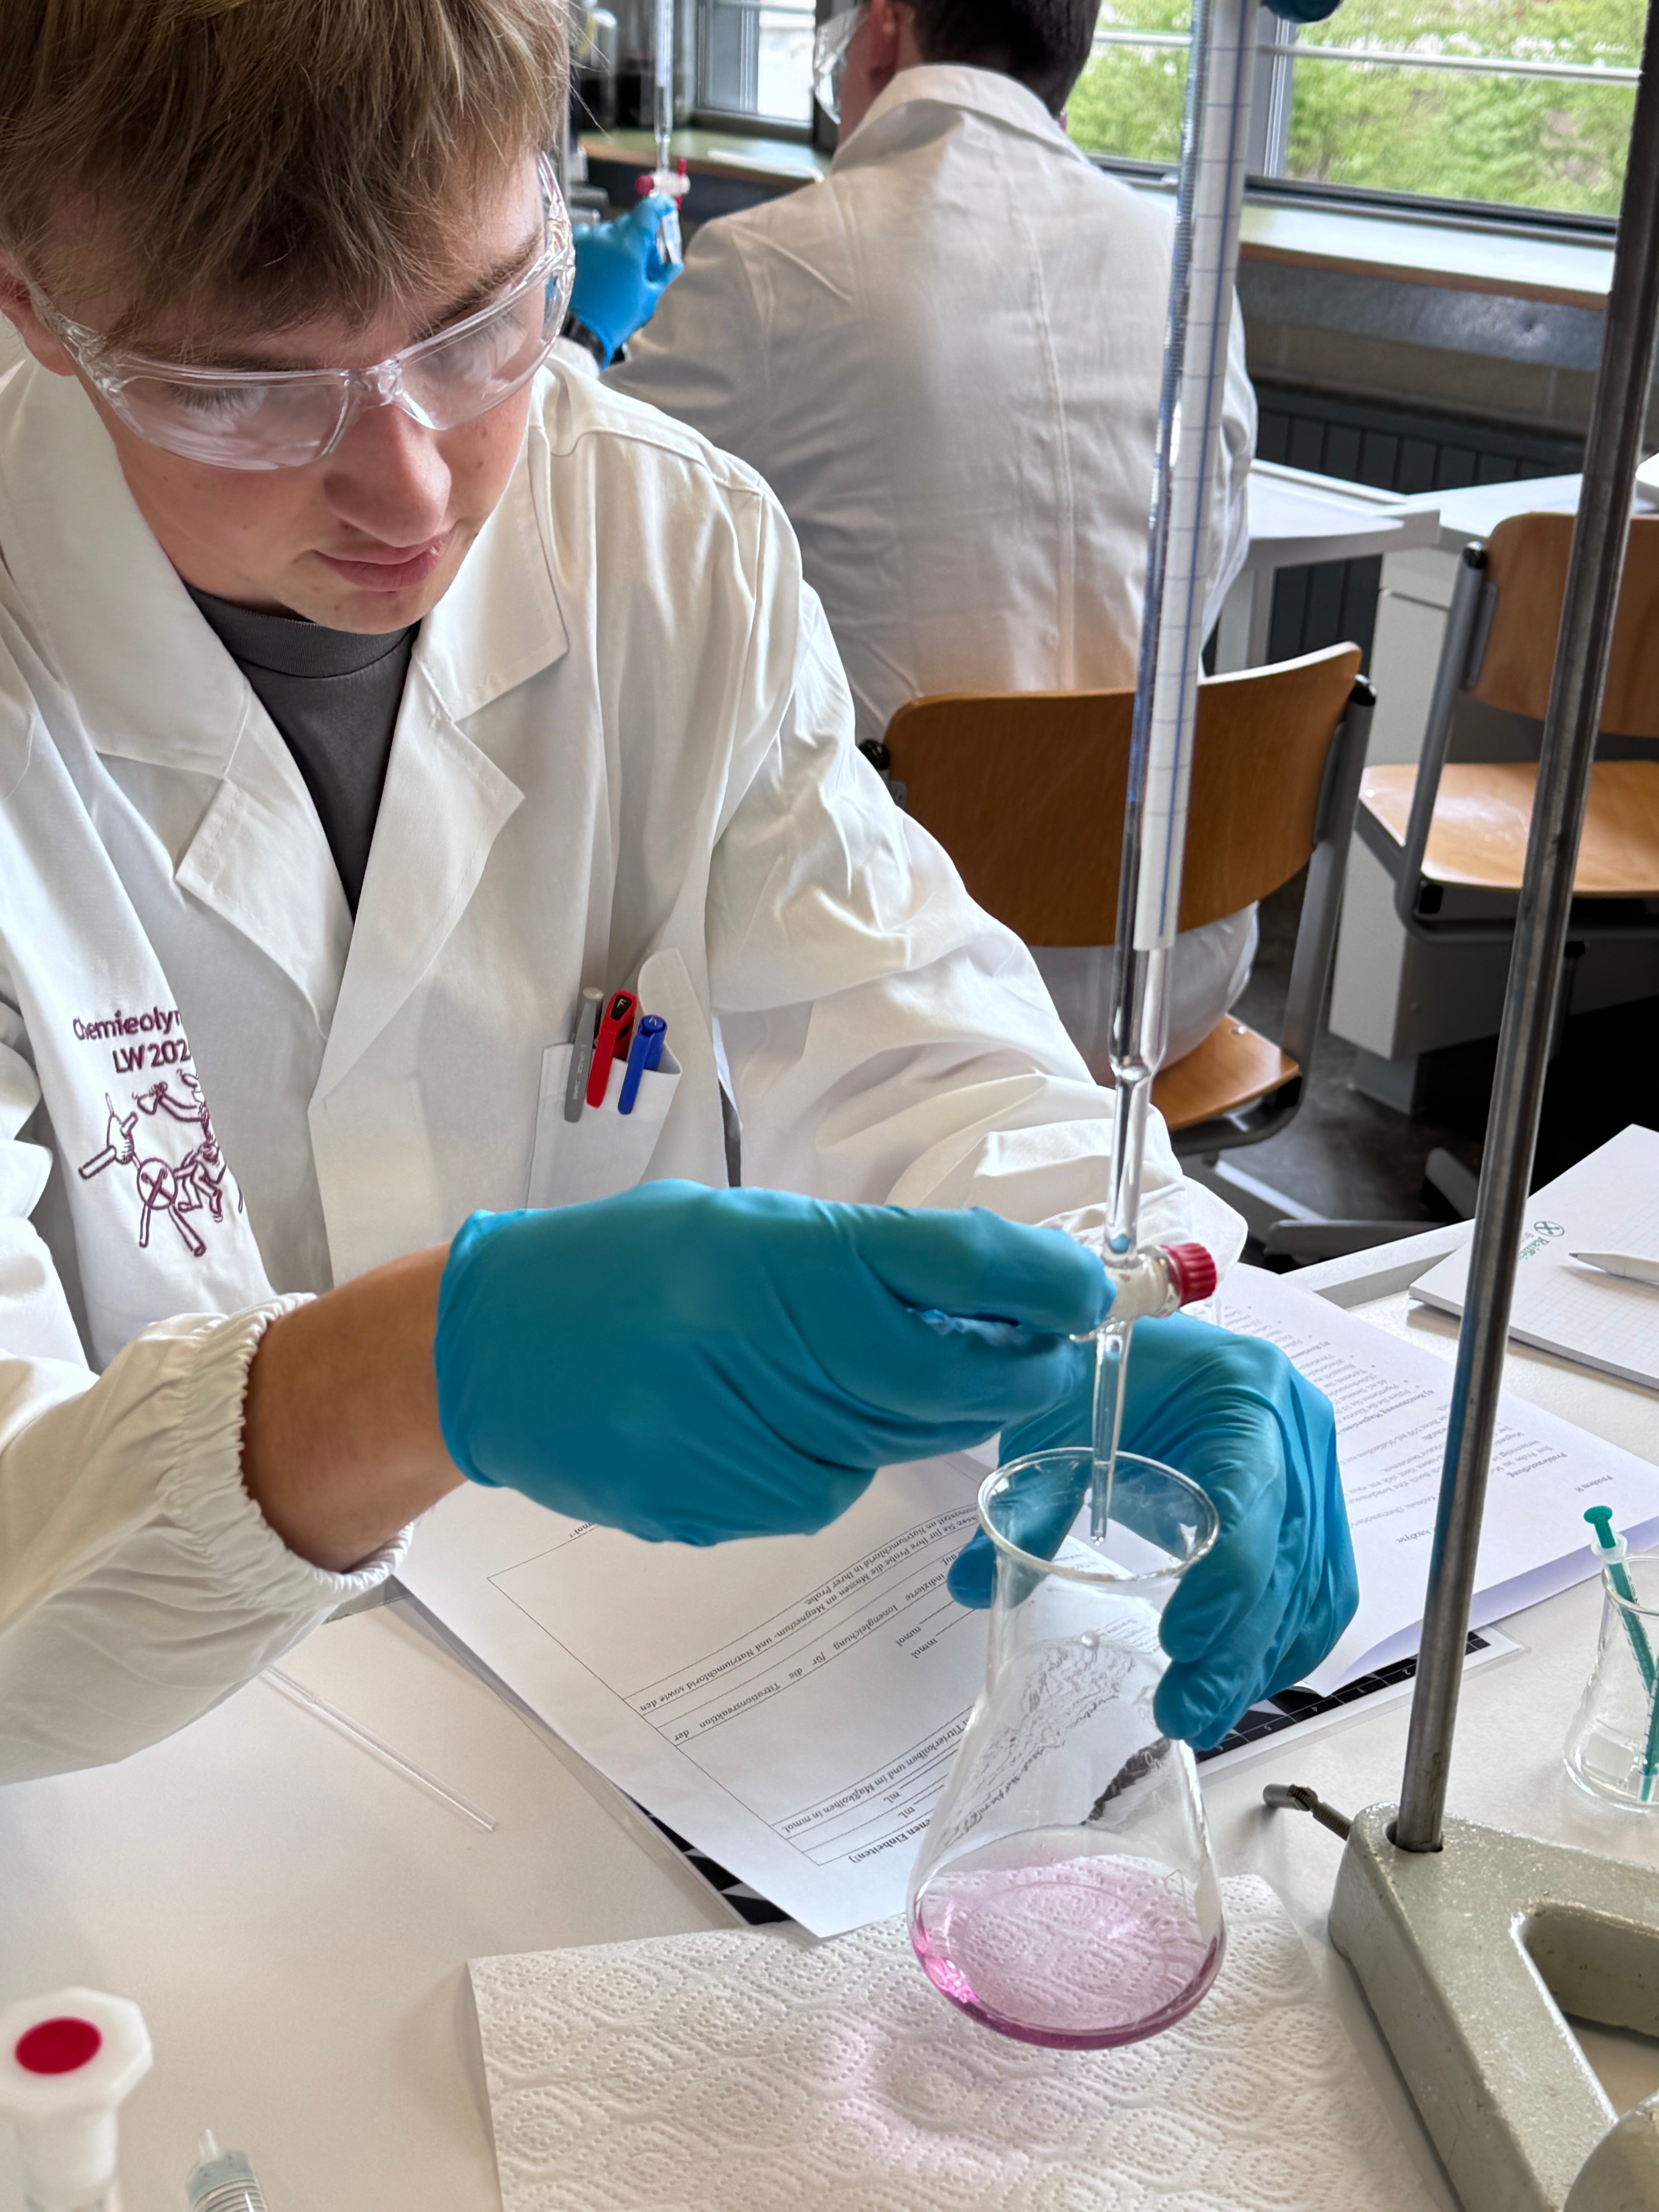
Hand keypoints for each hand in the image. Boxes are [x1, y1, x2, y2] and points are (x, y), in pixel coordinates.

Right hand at [434, 1182, 1108, 1544]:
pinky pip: (820, 1492)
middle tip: (1043, 1352)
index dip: (1036, 1283)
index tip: (1091, 1290)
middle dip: (1012, 1370)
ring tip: (845, 1370)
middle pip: (939, 1378)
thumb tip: (991, 1298)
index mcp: (766, 1254)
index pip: (944, 1268)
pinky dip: (831, 1459)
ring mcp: (728, 1437)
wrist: (486, 1351)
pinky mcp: (707, 1506)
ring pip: (886, 1445)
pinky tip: (774, 1419)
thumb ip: (858, 1262)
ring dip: (910, 1415)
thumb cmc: (619, 1270)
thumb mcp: (739, 1229)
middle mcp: (753, 1344)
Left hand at [567, 195, 680, 362]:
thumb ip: (662, 276)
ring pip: (610, 230)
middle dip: (641, 237)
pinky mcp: (571, 247)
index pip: (649, 210)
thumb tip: (674, 265)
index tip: (666, 207)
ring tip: (620, 270)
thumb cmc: (616, 318)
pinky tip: (600, 266)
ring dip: (619, 243)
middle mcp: (607, 236)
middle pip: (631, 222)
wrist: (579, 331)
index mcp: (630, 246)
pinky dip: (599, 245)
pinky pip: (590, 236)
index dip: (661, 206)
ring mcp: (587, 240)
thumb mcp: (647, 298)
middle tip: (645, 262)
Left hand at [946, 1313, 1355, 1747]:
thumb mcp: (1058, 1421)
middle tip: (1183, 1711)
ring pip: (1315, 1587)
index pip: (1255, 1495)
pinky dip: (1284, 1645)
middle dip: (1239, 1648)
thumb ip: (1028, 1502)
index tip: (1183, 1639)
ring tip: (1200, 1711)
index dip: (1228, 1577)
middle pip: (1290, 1558)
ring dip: (1263, 1660)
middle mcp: (1298, 1429)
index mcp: (1246, 1388)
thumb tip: (977, 1585)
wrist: (1144, 1347)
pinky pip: (1323, 1592)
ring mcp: (1316, 1471)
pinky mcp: (1317, 1511)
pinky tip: (1238, 1681)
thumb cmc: (1106, 1372)